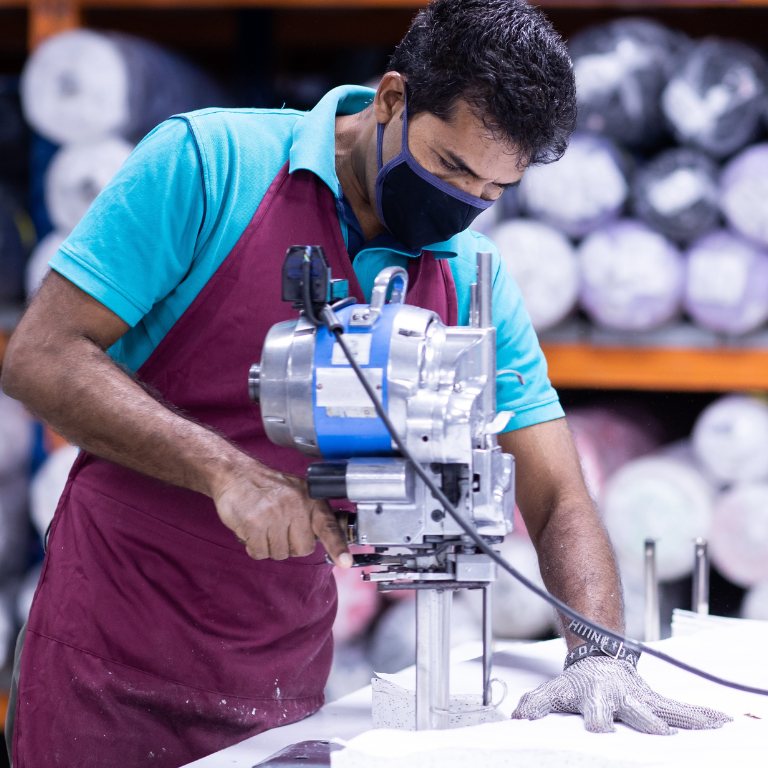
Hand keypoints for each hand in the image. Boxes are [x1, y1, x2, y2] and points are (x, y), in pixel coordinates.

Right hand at [212, 461, 351, 567]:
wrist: (236, 474)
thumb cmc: (268, 487)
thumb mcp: (297, 493)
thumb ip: (310, 515)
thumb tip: (326, 540)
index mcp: (310, 499)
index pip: (328, 527)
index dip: (338, 546)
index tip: (345, 561)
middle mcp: (295, 505)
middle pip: (302, 549)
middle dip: (289, 545)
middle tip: (278, 529)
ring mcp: (274, 514)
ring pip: (279, 553)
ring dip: (269, 546)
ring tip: (263, 525)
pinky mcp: (254, 523)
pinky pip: (259, 552)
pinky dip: (254, 547)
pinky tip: (252, 530)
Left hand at [512, 656, 732, 734]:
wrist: (599, 655)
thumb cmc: (579, 681)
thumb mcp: (555, 690)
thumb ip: (536, 704)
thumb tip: (518, 718)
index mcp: (596, 699)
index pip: (596, 715)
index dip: (597, 722)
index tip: (600, 731)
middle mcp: (622, 698)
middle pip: (636, 713)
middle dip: (648, 723)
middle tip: (662, 736)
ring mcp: (641, 698)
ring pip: (665, 710)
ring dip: (685, 720)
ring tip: (710, 727)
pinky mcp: (655, 700)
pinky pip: (680, 708)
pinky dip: (701, 714)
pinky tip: (721, 721)